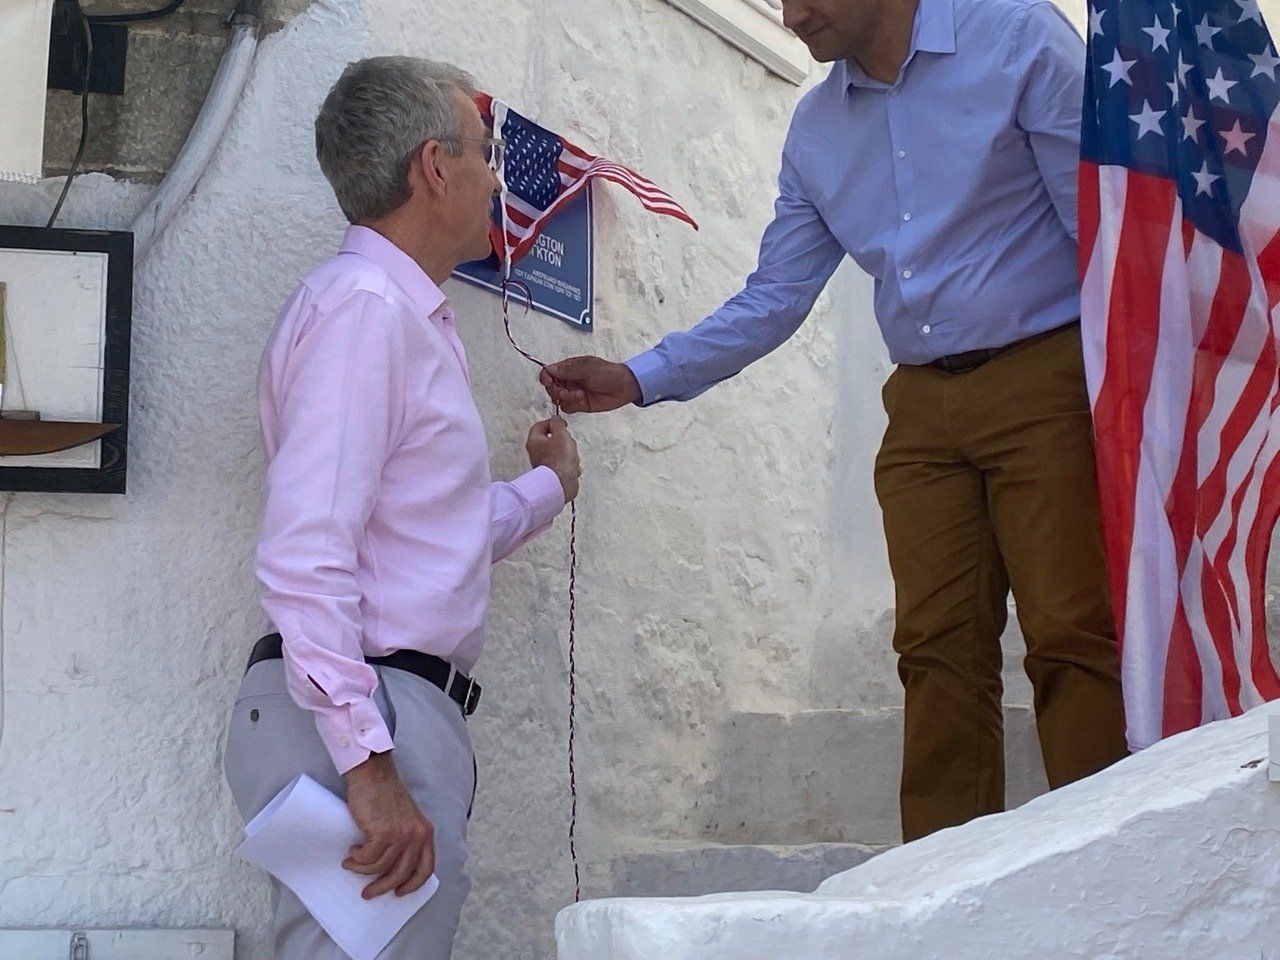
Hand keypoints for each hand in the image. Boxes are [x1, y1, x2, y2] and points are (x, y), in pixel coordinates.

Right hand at [342, 752, 434, 898]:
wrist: (373, 773)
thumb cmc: (385, 794)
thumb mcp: (405, 818)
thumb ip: (405, 839)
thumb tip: (391, 868)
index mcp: (425, 832)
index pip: (426, 868)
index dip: (413, 884)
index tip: (399, 892)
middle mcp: (417, 835)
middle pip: (402, 873)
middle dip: (383, 887)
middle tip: (367, 893)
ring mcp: (401, 834)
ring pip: (381, 868)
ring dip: (363, 871)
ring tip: (352, 864)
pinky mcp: (383, 833)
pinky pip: (367, 859)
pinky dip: (357, 860)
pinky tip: (352, 853)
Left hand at [526, 416, 580, 501]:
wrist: (562, 483)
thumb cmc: (559, 461)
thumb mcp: (561, 435)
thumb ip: (558, 424)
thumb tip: (556, 419)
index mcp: (534, 441)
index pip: (540, 425)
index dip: (552, 423)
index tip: (561, 424)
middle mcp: (536, 453)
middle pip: (551, 439)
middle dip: (564, 440)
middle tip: (567, 442)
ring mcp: (545, 463)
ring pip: (560, 452)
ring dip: (569, 453)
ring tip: (571, 457)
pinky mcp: (554, 473)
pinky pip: (564, 464)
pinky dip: (570, 465)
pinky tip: (572, 467)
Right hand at [539, 356, 640, 413]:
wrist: (625, 387)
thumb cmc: (609, 373)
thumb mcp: (587, 368)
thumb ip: (567, 370)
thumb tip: (549, 369)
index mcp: (569, 368)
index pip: (549, 372)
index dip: (546, 377)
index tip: (549, 382)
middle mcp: (569, 380)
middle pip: (550, 387)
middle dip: (555, 390)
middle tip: (565, 391)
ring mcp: (574, 393)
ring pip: (558, 398)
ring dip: (565, 398)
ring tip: (579, 395)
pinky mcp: (579, 404)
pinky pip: (567, 407)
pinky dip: (572, 405)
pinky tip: (582, 400)